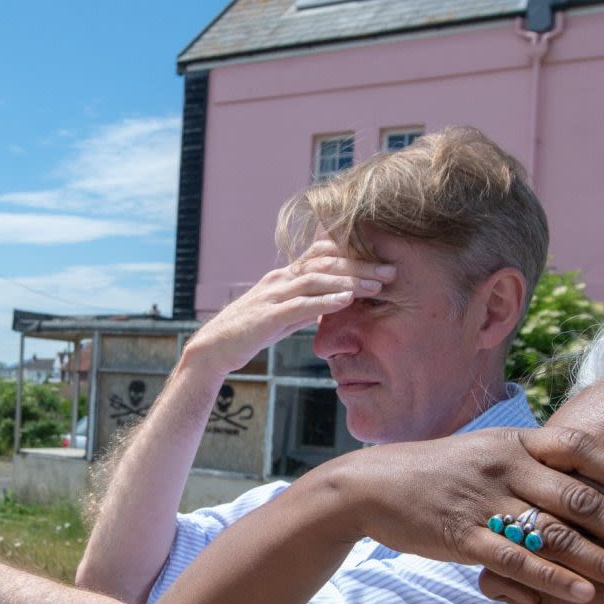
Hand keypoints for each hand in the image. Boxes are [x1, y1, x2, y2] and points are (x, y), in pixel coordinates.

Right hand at [183, 238, 392, 374]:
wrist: (213, 349)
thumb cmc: (249, 333)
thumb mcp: (283, 316)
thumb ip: (306, 305)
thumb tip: (333, 301)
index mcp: (283, 276)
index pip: (321, 254)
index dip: (352, 254)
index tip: (380, 261)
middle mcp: (279, 279)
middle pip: (325, 263)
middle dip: (360, 265)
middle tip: (391, 271)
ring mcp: (272, 296)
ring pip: (316, 279)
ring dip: (350, 281)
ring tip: (377, 286)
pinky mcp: (267, 317)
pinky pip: (300, 305)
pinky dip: (326, 300)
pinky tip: (348, 300)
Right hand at [318, 427, 603, 603]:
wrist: (370, 485)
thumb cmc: (439, 474)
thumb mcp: (487, 454)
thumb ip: (533, 465)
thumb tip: (584, 481)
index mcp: (518, 443)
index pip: (582, 450)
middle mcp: (508, 468)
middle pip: (585, 502)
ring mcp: (485, 503)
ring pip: (560, 536)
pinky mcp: (463, 538)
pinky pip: (517, 560)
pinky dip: (555, 579)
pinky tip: (587, 596)